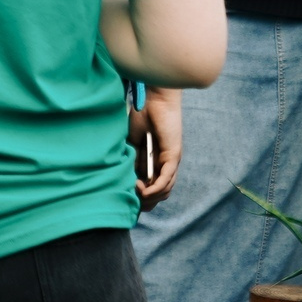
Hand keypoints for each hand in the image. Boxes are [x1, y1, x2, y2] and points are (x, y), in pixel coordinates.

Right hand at [131, 89, 182, 208]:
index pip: (154, 188)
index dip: (142, 198)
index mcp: (156, 162)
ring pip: (164, 190)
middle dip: (145, 201)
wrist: (153, 99)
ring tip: (135, 190)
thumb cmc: (142, 116)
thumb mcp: (133, 143)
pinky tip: (144, 190)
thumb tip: (129, 179)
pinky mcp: (173, 156)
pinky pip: (166, 179)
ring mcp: (172, 161)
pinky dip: (155, 188)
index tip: (127, 198)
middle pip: (160, 194)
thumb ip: (132, 160)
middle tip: (131, 198)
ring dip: (149, 196)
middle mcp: (167, 164)